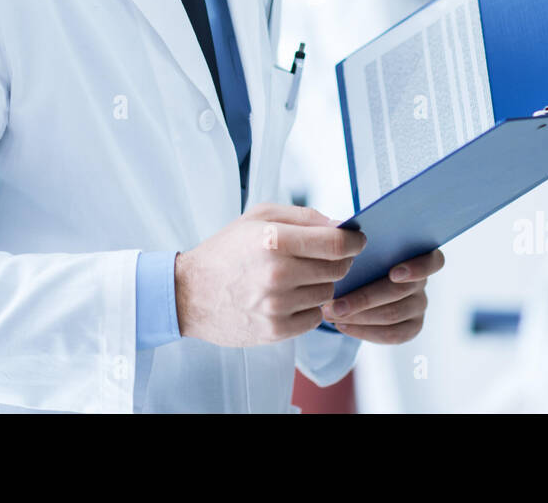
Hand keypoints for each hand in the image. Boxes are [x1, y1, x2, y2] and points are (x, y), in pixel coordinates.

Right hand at [175, 202, 365, 347]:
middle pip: (337, 269)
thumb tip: (341, 225)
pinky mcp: (275, 330)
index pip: (335, 244)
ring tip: (299, 277)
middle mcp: (277, 273)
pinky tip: (290, 298)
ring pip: (327, 294)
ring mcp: (277, 305)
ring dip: (321, 284)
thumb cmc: (226, 250)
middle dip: (338, 262)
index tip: (358, 241)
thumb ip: (303, 217)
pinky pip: (314, 318)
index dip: (355, 242)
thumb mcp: (258, 217)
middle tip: (324, 258)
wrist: (189, 292)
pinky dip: (309, 307)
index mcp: (274, 240)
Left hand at [321, 248, 444, 343]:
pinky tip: (343, 325)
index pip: (434, 261)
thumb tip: (341, 235)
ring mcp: (419, 305)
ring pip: (392, 315)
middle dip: (364, 299)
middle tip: (334, 304)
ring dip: (358, 316)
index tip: (393, 273)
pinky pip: (392, 335)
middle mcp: (422, 282)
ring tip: (331, 314)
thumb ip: (356, 238)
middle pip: (400, 291)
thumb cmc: (359, 257)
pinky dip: (364, 331)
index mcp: (418, 254)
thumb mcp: (359, 244)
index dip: (417, 268)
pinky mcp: (412, 327)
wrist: (355, 281)